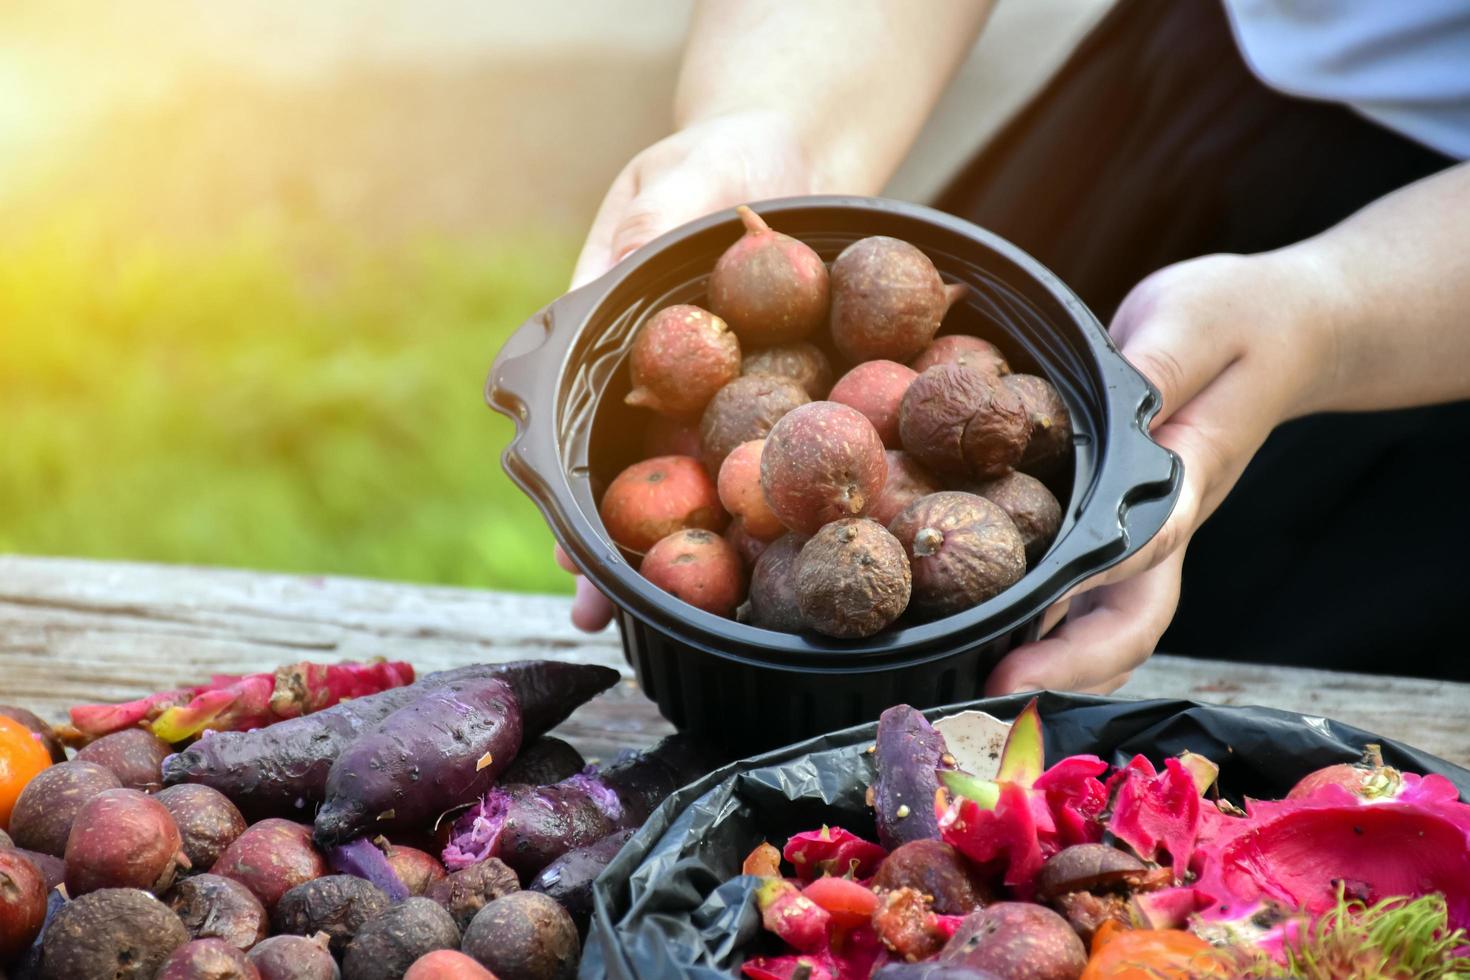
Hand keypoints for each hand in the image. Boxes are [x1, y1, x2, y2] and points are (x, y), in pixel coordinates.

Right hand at [558, 111, 816, 630]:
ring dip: (685, 552)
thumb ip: (653, 221)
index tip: (568, 552)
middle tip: (599, 619)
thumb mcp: (681, 178)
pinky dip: (773, 507)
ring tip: (672, 623)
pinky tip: (779, 559)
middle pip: (623, 476)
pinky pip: (774, 458)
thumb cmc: (721, 154)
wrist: (796, 157)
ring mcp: (716, 401)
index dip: (568, 494)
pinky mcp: (777, 402)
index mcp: (610, 339)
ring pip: (695, 485)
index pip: (573, 428)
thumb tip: (616, 267)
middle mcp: (656, 385)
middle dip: (612, 550)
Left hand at [985, 250, 1333, 693]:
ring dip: (1057, 668)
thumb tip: (1122, 408)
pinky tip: (987, 644)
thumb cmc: (1242, 319)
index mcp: (1186, 479)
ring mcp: (1148, 541)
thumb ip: (1157, 366)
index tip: (1034, 616)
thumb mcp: (1194, 318)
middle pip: (1129, 622)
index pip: (1143, 544)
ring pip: (1110, 629)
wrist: (1287, 331)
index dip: (1088, 583)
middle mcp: (1167, 528)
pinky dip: (1048, 635)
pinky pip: (1087, 602)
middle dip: (1068, 666)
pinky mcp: (1121, 534)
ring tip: (980, 689)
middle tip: (995, 688)